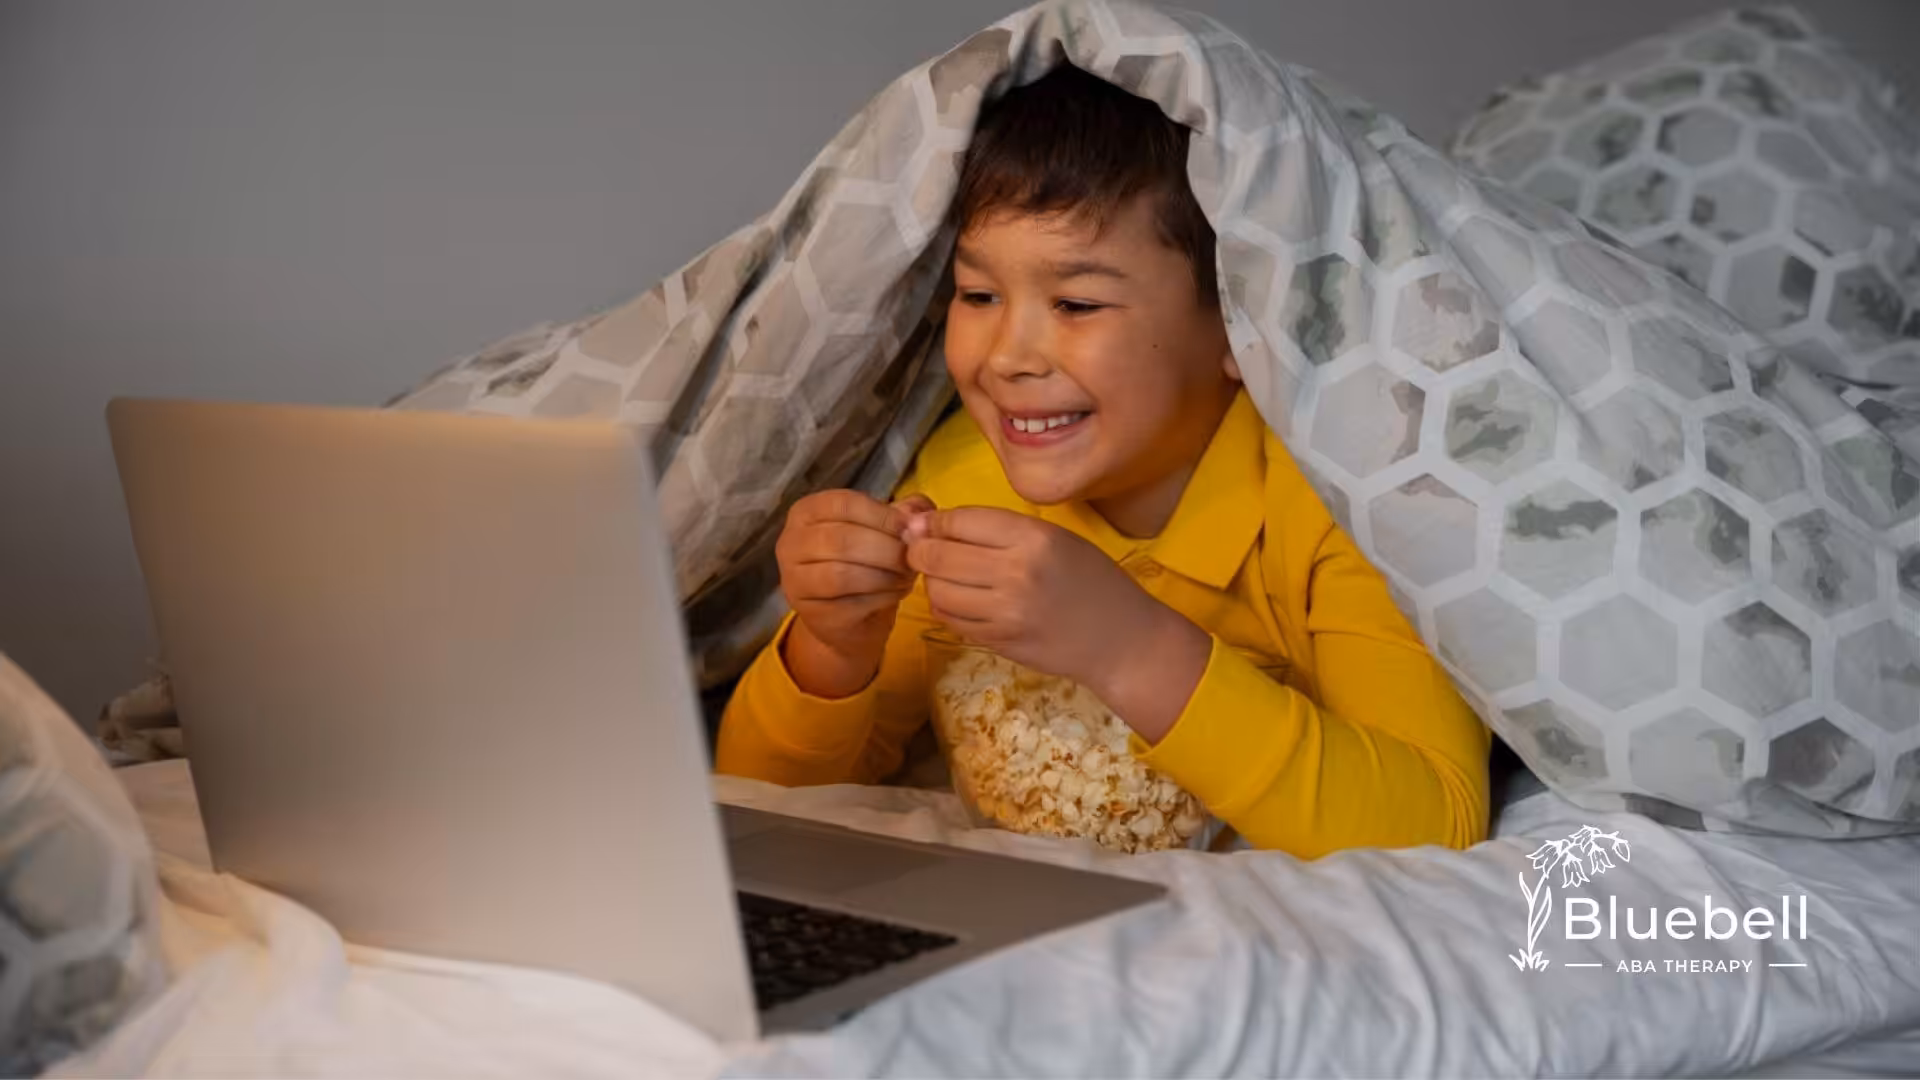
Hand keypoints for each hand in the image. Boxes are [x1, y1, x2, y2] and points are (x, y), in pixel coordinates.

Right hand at [775, 490, 936, 685]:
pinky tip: (895, 592)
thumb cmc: (865, 562)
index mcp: (805, 512)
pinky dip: (882, 596)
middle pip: (843, 539)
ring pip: (844, 574)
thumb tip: (921, 514)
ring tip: (906, 575)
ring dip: (885, 574)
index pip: (843, 503)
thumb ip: (904, 512)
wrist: (850, 617)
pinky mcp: (812, 613)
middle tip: (913, 557)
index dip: (883, 515)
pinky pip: (850, 602)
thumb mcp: (883, 529)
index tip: (910, 528)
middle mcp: (790, 543)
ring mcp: (795, 581)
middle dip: (887, 548)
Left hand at [902, 507, 1177, 691]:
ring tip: (946, 576)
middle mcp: (1015, 574)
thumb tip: (929, 523)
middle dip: (919, 550)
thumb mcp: (1055, 538)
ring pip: (937, 591)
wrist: (1119, 639)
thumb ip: (998, 530)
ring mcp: (1004, 613)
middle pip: (938, 556)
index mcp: (1033, 538)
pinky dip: (945, 607)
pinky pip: (950, 620)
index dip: (934, 522)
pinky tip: (960, 599)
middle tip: (920, 549)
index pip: (960, 521)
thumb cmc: (1091, 580)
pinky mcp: (998, 642)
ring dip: (931, 581)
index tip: (928, 524)